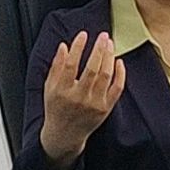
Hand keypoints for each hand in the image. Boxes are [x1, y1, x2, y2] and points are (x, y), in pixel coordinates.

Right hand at [40, 31, 126, 169]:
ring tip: (109, 44)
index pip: (71, 65)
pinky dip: (120, 73)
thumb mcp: (49, 88)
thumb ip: (56, 67)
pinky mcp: (106, 108)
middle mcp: (79, 98)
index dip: (77, 48)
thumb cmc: (56, 108)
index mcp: (62, 92)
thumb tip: (64, 46)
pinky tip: (118, 61)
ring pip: (106, 76)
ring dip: (109, 57)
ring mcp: (95, 104)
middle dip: (98, 50)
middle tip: (103, 35)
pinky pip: (117, 88)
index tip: (83, 34)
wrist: (65, 135)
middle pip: (92, 69)